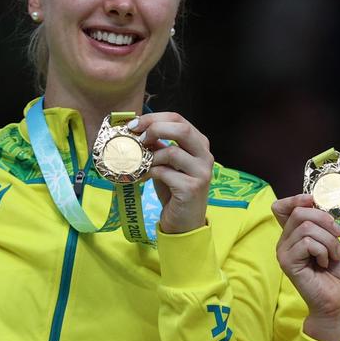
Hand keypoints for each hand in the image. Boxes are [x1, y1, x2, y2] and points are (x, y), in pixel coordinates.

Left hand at [131, 112, 212, 234]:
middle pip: (182, 129)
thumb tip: (135, 129)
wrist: (184, 223)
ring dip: (150, 157)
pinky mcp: (192, 188)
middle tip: (137, 138)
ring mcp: (201, 172)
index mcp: (199, 144)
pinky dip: (149, 173)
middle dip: (155, 129)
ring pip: (172, 152)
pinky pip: (165, 172)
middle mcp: (205, 156)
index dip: (154, 118)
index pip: (178, 119)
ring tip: (140, 165)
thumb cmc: (173, 191)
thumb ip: (157, 146)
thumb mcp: (164, 164)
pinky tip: (143, 178)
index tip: (134, 124)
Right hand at [271, 194, 339, 340]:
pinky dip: (324, 251)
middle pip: (299, 212)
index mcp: (293, 234)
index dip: (297, 199)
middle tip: (338, 236)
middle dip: (325, 221)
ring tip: (333, 256)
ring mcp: (283, 252)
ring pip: (307, 228)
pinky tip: (324, 264)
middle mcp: (284, 242)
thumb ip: (320, 222)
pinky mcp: (287, 263)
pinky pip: (307, 243)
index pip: (281, 207)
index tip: (315, 201)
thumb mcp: (332, 239)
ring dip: (329, 241)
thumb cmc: (337, 272)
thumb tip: (315, 200)